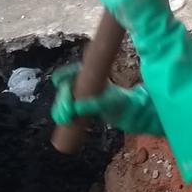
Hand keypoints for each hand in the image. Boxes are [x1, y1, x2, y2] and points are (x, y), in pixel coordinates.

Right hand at [50, 65, 164, 136]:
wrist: (132, 115)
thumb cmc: (124, 103)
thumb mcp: (111, 102)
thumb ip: (95, 104)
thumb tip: (76, 108)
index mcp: (92, 76)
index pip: (72, 71)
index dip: (63, 76)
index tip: (59, 82)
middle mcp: (85, 85)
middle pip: (66, 88)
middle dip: (63, 98)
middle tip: (67, 110)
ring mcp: (82, 97)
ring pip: (64, 100)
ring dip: (60, 108)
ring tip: (64, 118)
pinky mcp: (82, 109)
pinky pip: (67, 110)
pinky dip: (62, 114)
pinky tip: (62, 120)